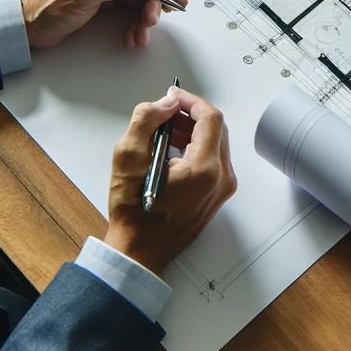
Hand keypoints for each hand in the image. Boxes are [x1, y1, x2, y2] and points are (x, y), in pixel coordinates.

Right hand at [103, 85, 236, 274]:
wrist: (137, 254)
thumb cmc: (132, 212)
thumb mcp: (128, 157)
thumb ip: (147, 119)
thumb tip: (167, 103)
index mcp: (205, 168)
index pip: (210, 118)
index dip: (191, 101)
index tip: (172, 96)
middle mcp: (221, 179)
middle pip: (217, 130)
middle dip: (192, 115)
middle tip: (166, 113)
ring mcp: (221, 190)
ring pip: (216, 145)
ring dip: (194, 131)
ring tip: (166, 130)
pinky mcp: (215, 197)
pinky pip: (213, 162)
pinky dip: (196, 149)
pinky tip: (173, 150)